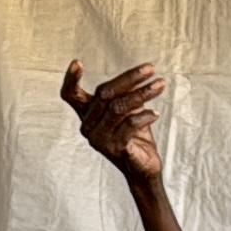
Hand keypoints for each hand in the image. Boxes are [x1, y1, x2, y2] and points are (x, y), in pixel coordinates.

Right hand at [60, 61, 167, 181]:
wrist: (142, 167)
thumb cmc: (134, 134)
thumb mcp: (128, 109)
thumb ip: (126, 93)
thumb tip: (139, 73)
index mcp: (87, 115)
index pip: (71, 96)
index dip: (71, 80)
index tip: (77, 62)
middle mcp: (88, 127)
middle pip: (104, 94)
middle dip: (130, 78)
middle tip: (151, 69)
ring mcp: (100, 139)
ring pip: (118, 107)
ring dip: (142, 94)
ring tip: (160, 85)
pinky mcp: (115, 149)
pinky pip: (129, 125)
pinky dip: (145, 116)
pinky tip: (156, 113)